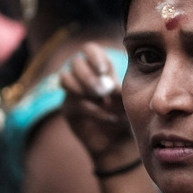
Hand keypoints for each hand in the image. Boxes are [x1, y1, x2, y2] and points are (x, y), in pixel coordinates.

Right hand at [58, 44, 135, 168]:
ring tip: (102, 99)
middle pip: (75, 62)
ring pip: (65, 78)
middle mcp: (83, 76)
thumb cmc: (126, 115)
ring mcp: (73, 92)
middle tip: (102, 90)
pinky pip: (74, 103)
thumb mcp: (127, 99)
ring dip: (84, 87)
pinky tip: (110, 118)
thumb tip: (111, 86)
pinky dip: (93, 110)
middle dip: (88, 75)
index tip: (104, 70)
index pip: (89, 49)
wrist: (120, 143)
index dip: (94, 56)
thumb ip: (119, 89)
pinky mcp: (68, 108)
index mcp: (99, 67)